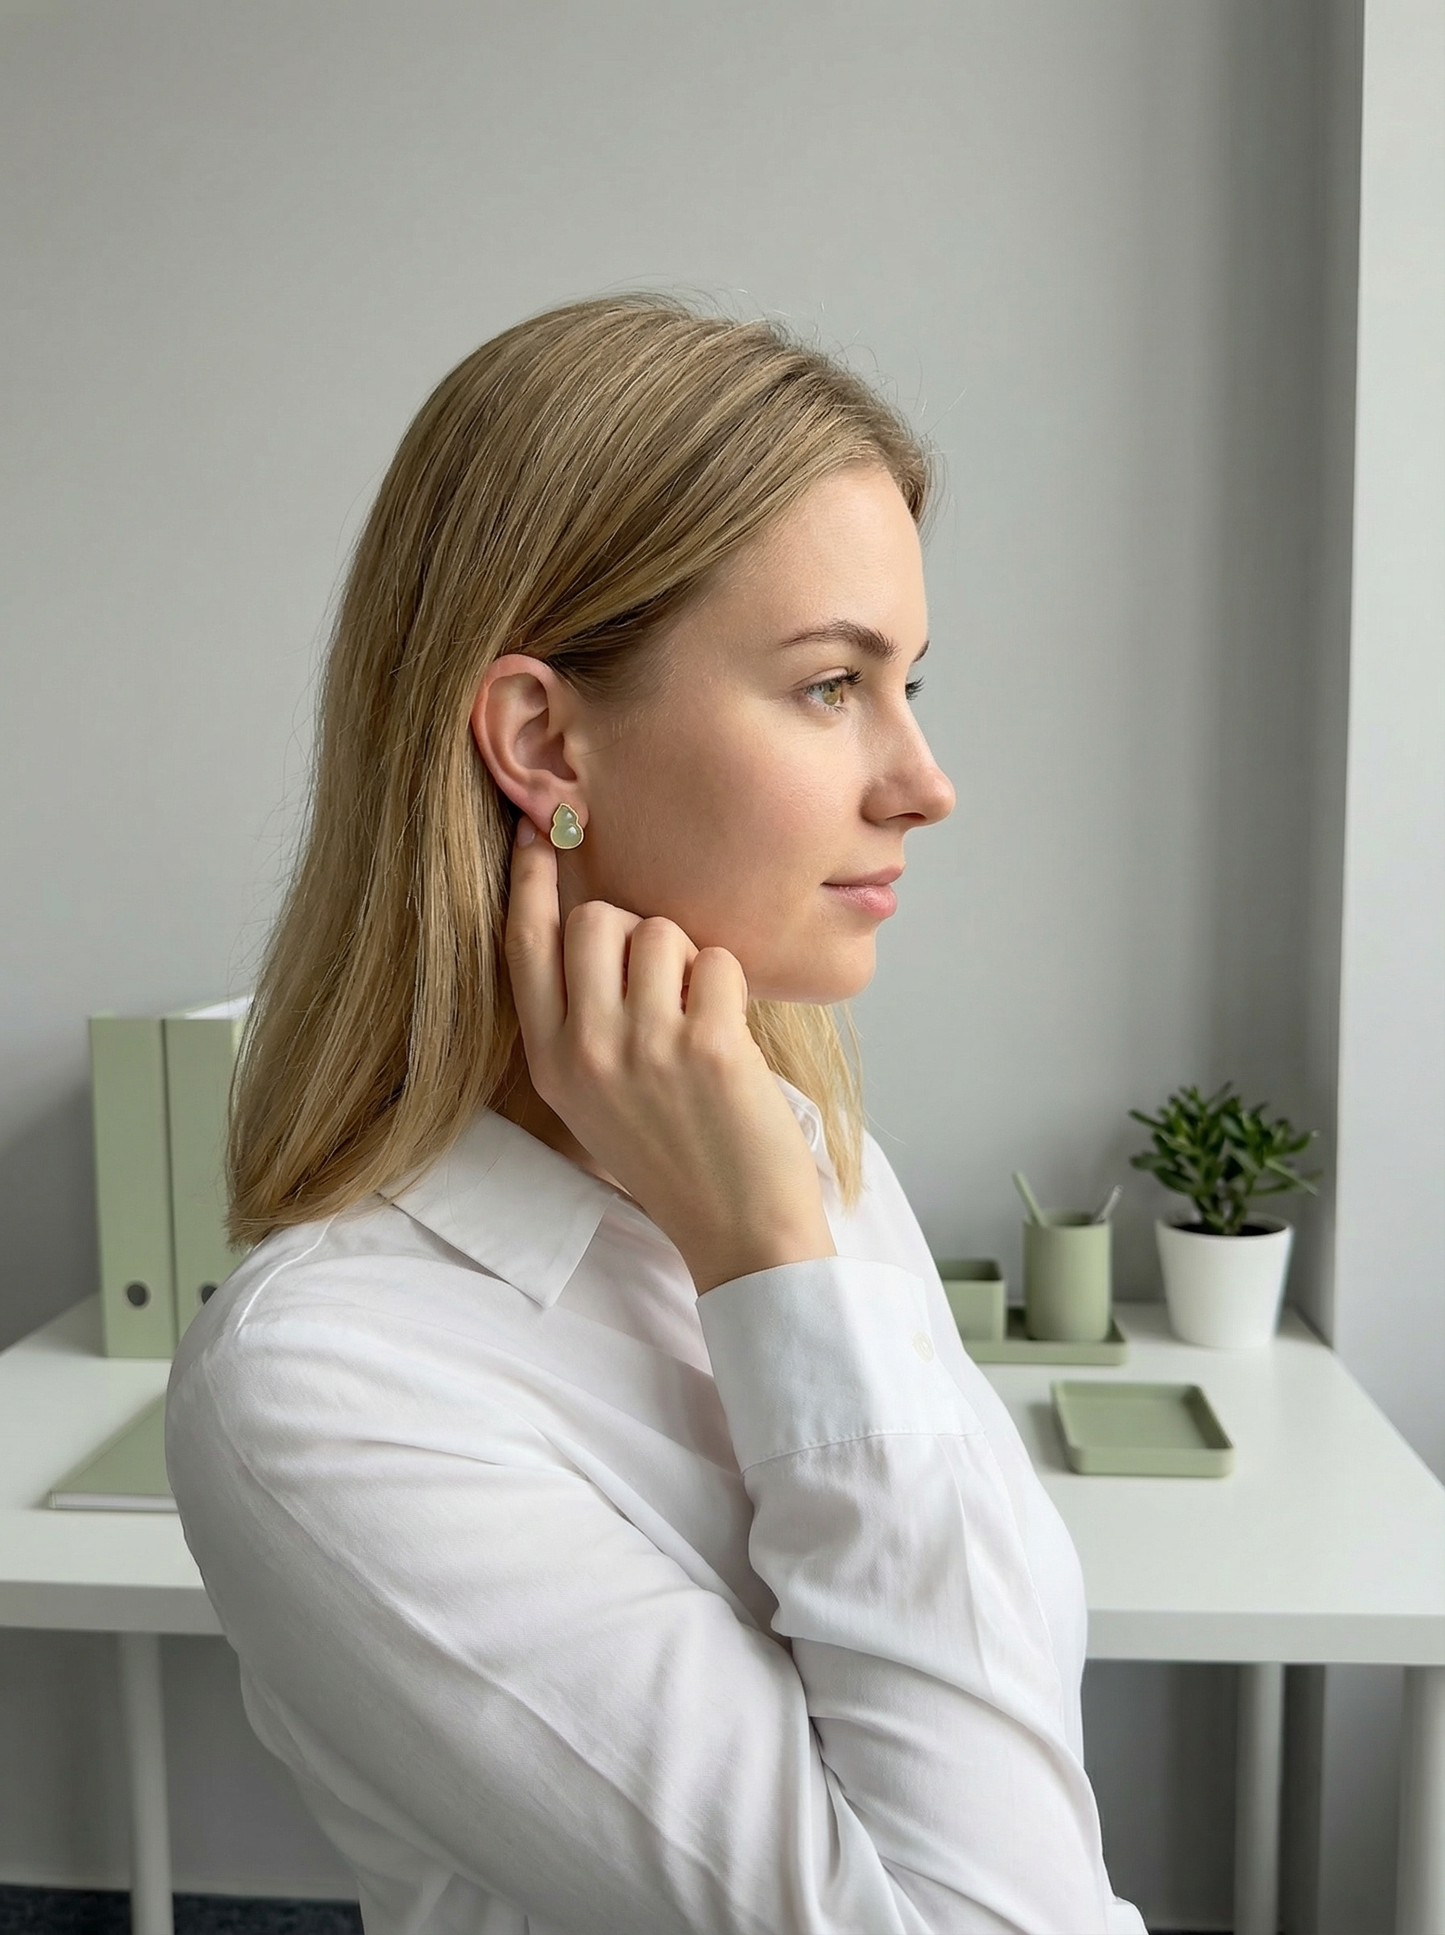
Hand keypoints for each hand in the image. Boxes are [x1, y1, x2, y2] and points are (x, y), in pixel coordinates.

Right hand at [504, 820, 835, 1294]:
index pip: (523, 944)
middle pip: (592, 920)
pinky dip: (730, 987)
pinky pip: (717, 961)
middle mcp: (586, 1051)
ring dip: (689, 960)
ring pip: (659, 931)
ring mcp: (645, 1049)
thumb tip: (590, 917)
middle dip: (634, 930)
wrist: (737, 1227)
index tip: (537, 831)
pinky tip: (731, 1040)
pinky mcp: (708, 1048)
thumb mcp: (596, 1095)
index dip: (529, 879)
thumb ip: (580, 1018)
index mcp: (550, 1061)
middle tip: (663, 981)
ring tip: (699, 1018)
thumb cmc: (674, 1152)